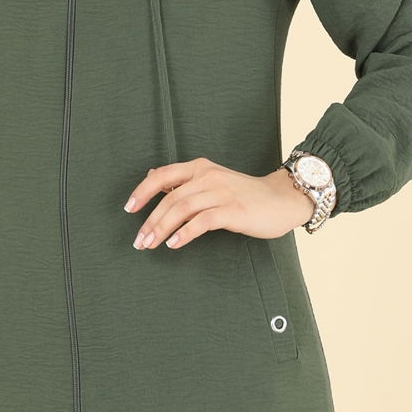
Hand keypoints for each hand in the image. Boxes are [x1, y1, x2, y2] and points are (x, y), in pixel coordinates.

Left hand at [125, 157, 315, 249]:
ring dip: (162, 228)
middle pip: (170, 198)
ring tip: (150, 244)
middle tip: (139, 240)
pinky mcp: (233, 210)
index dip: (143, 191)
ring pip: (182, 209)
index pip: (163, 175)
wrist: (283, 199)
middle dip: (150, 220)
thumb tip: (153, 175)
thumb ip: (185, 181)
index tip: (129, 208)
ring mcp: (221, 192)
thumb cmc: (246, 194)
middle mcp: (208, 176)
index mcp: (200, 167)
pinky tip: (174, 244)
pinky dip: (185, 233)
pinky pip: (203, 221)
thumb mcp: (213, 181)